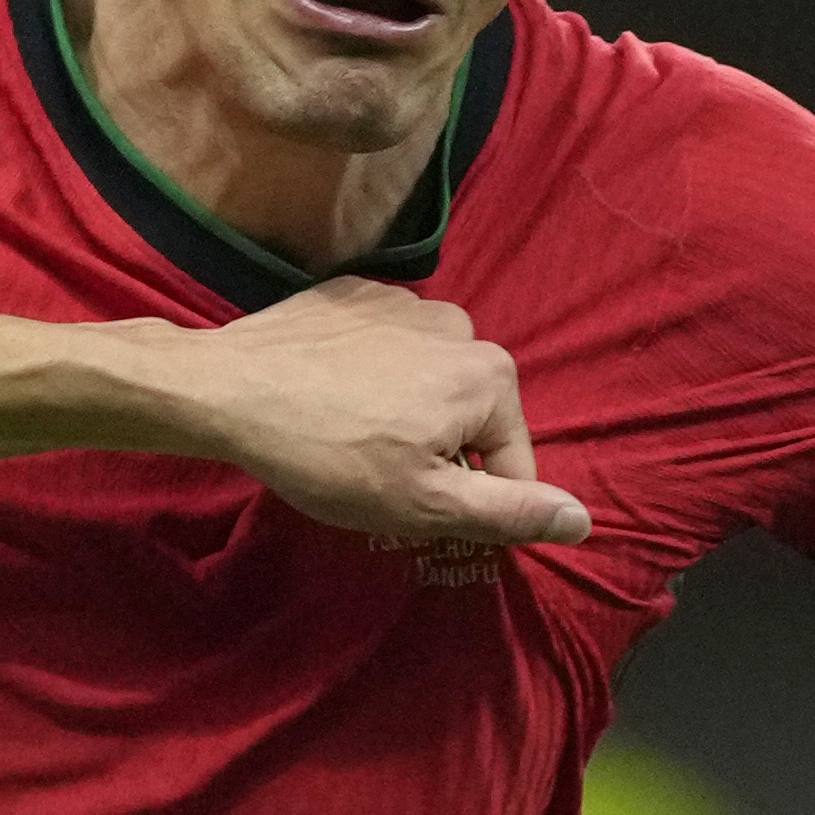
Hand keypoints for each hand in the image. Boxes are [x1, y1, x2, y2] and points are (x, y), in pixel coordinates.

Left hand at [169, 284, 595, 567]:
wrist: (230, 390)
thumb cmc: (331, 457)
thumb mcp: (425, 503)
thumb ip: (509, 512)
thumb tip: (584, 519)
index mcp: (492, 376)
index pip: (510, 463)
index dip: (467, 502)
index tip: (410, 508)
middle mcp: (463, 325)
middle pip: (469, 418)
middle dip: (435, 453)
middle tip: (373, 475)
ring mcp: (407, 302)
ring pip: (426, 384)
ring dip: (400, 414)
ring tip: (345, 436)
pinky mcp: (355, 295)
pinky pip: (382, 351)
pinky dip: (365, 378)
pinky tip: (326, 398)